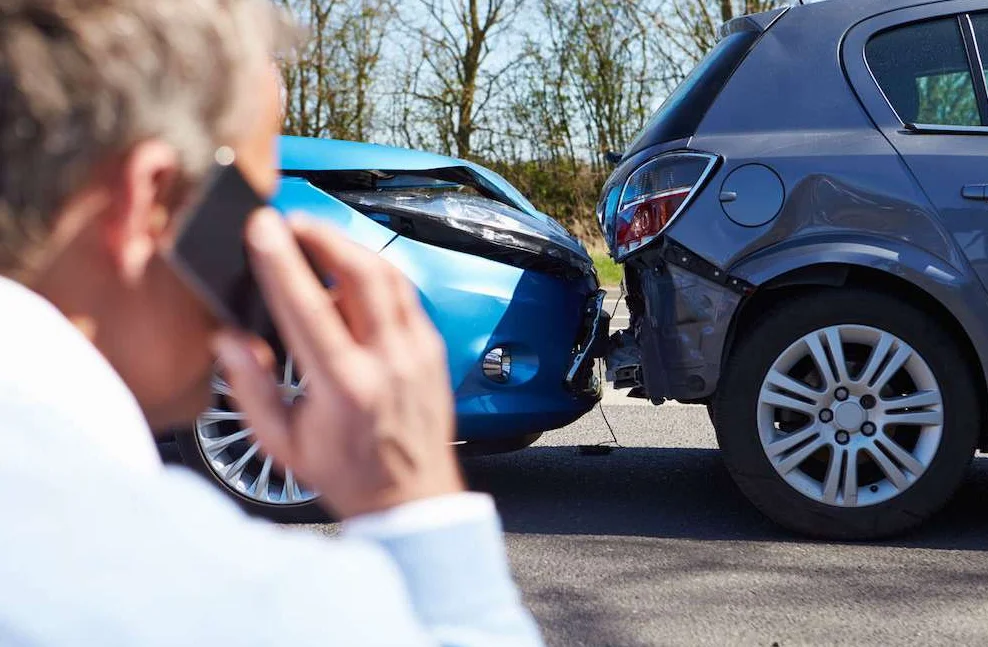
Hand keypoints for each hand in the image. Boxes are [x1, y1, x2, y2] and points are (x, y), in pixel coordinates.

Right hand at [213, 208, 463, 518]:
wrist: (412, 499)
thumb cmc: (348, 474)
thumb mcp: (283, 443)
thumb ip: (251, 388)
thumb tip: (228, 339)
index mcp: (345, 387)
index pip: (309, 307)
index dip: (282, 261)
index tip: (262, 228)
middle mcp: (388, 362)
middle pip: (361, 273)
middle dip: (322, 234)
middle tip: (291, 222)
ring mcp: (418, 352)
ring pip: (389, 275)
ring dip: (350, 247)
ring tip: (316, 238)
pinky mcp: (433, 348)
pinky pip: (405, 294)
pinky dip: (375, 273)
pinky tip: (351, 273)